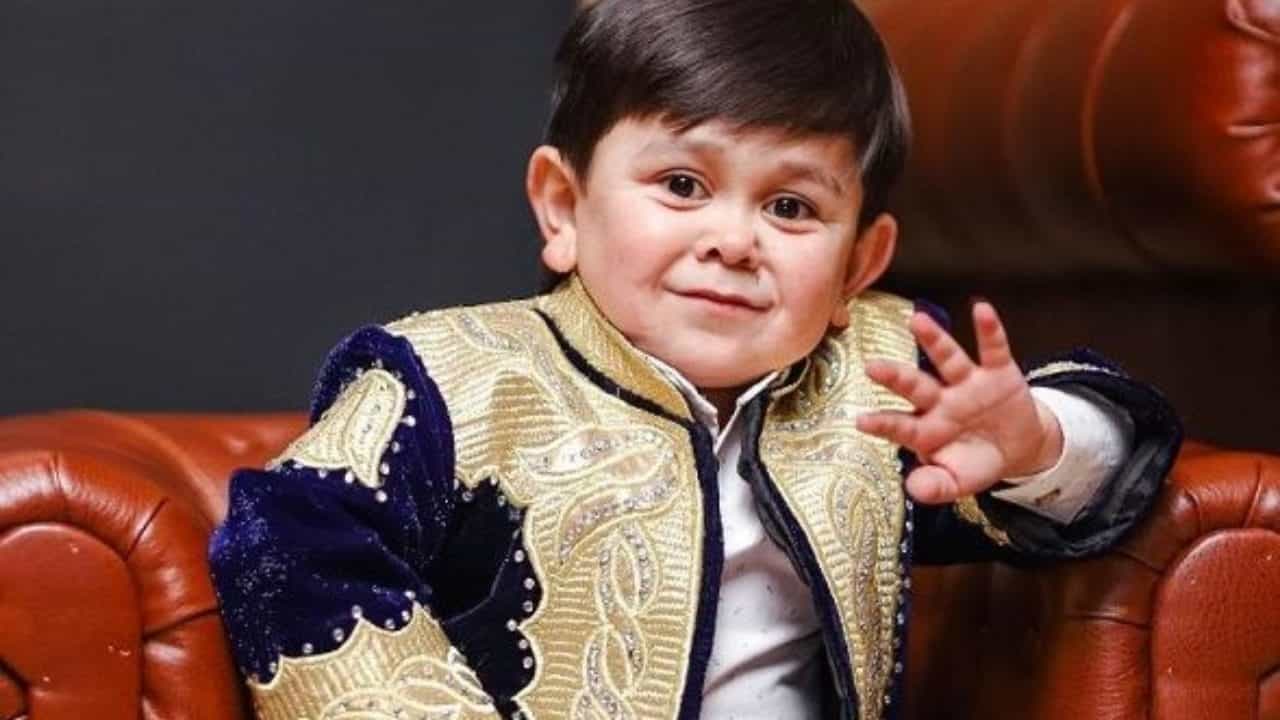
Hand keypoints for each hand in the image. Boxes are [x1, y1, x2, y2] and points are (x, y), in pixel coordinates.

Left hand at [855, 301, 1062, 504]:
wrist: (1018, 447)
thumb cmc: (976, 461)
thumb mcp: (959, 481)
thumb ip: (936, 487)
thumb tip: (914, 490)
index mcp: (927, 430)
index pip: (900, 426)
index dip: (883, 424)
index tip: (861, 421)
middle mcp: (941, 401)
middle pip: (915, 386)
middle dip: (895, 377)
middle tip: (872, 365)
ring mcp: (968, 383)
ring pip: (947, 359)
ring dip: (934, 339)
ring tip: (918, 321)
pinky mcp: (998, 372)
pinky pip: (993, 348)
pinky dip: (989, 330)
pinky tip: (982, 310)